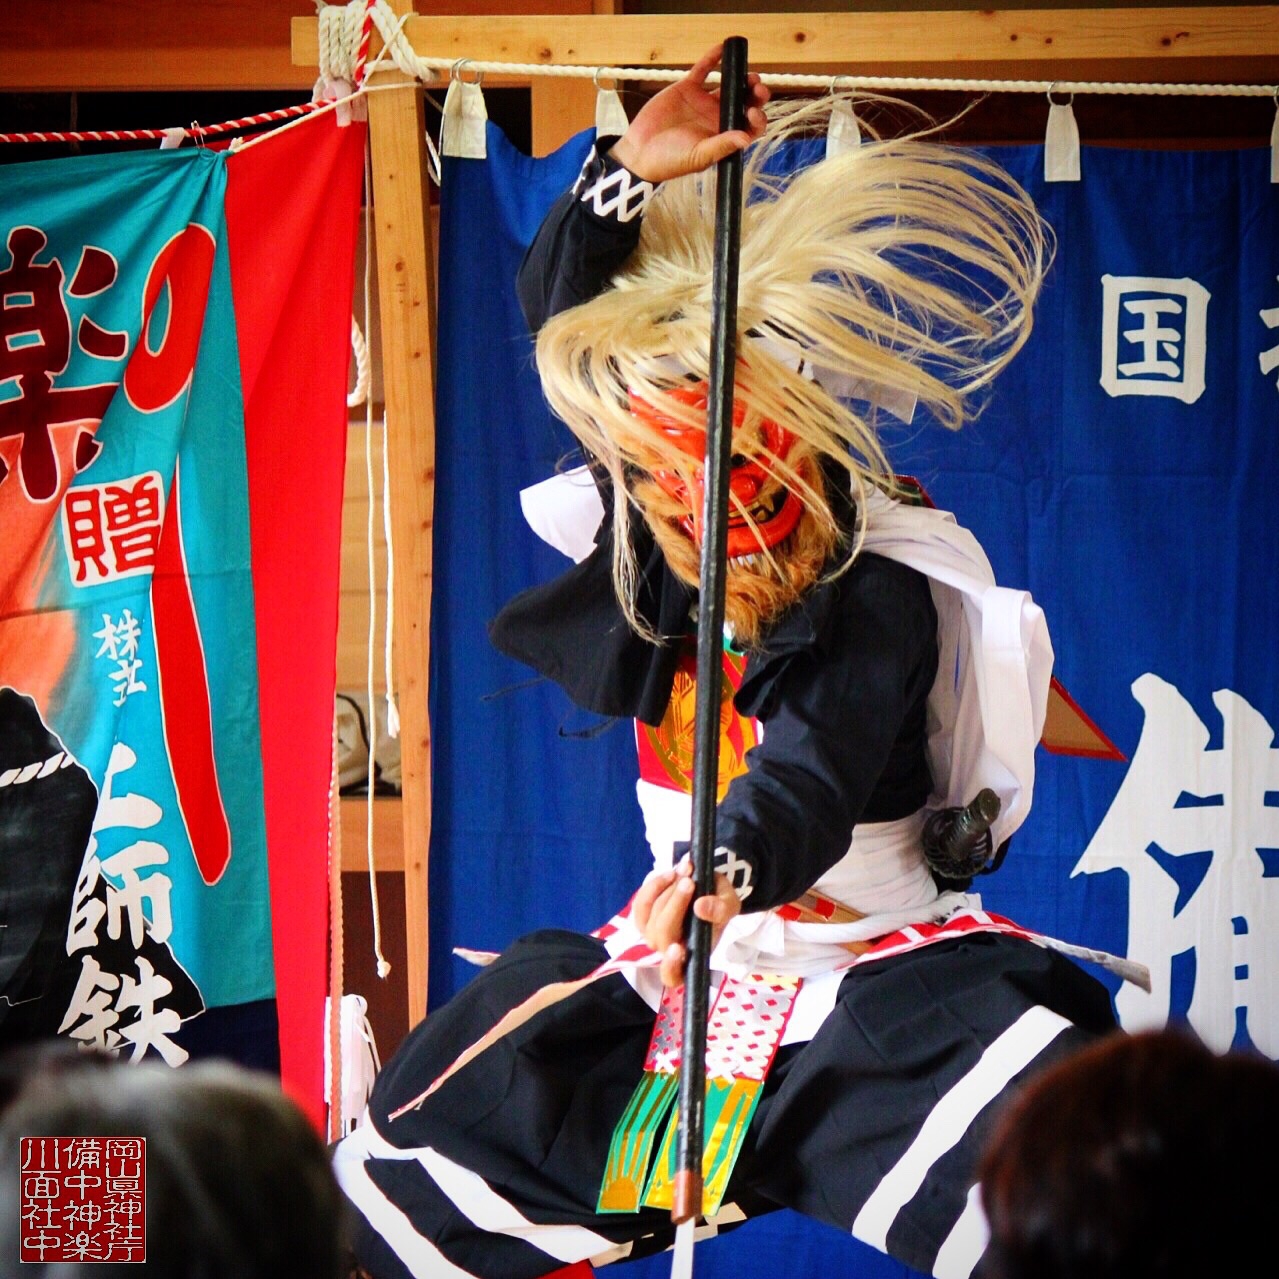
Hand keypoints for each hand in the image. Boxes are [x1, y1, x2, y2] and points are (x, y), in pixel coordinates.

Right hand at [609, 43, 769, 183]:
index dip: (756, 118)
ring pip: (729, 85)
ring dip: (741, 78)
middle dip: (755, 95)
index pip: (749, 127)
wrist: (640, 151)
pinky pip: (703, 70)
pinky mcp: (688, 89)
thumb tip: (744, 139)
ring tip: (748, 75)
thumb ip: (721, 146)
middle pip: (744, 103)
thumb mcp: (698, 157)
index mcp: (724, 137)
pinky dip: (713, 59)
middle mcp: (717, 118)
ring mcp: (703, 102)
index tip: (752, 112)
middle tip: (758, 87)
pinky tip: (722, 49)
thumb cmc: (670, 161)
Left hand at [631, 856, 741, 987]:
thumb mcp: (730, 904)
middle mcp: (669, 950)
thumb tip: (701, 907)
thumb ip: (721, 909)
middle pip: (663, 933)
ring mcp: (653, 933)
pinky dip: (655, 885)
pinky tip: (671, 875)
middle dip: (676, 903)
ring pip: (652, 915)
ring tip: (686, 873)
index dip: (671, 966)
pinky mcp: (643, 915)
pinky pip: (641, 903)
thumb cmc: (719, 903)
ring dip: (668, 891)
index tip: (678, 949)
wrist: (707, 887)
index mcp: (693, 956)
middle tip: (691, 882)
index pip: (673, 975)